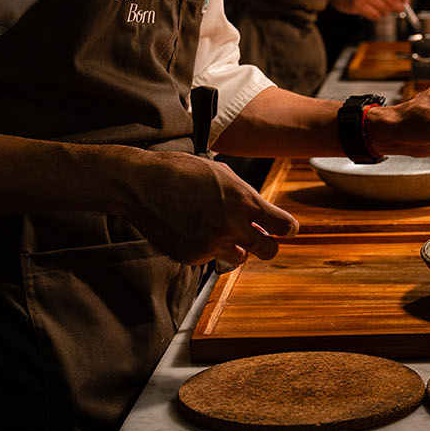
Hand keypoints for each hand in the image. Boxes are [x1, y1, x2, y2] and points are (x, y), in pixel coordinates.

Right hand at [117, 150, 298, 268]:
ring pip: (239, 258)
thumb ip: (245, 196)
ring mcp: (210, 244)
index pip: (283, 226)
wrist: (141, 184)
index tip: (286, 229)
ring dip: (236, 248)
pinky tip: (193, 230)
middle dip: (269, 245)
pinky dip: (207, 248)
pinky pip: (210, 258)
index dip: (288, 228)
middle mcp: (231, 226)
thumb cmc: (181, 172)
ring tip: (220, 230)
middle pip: (268, 250)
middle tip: (262, 239)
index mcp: (243, 200)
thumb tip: (260, 213)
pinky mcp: (191, 256)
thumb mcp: (222, 173)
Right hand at [328, 0, 406, 18]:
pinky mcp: (357, 4)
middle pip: (393, 0)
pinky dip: (377, 15)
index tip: (405, 2)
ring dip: (386, 12)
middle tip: (399, 10)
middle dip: (398, 7)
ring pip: (385, 9)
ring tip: (383, 10)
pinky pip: (374, 15)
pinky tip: (374, 12)